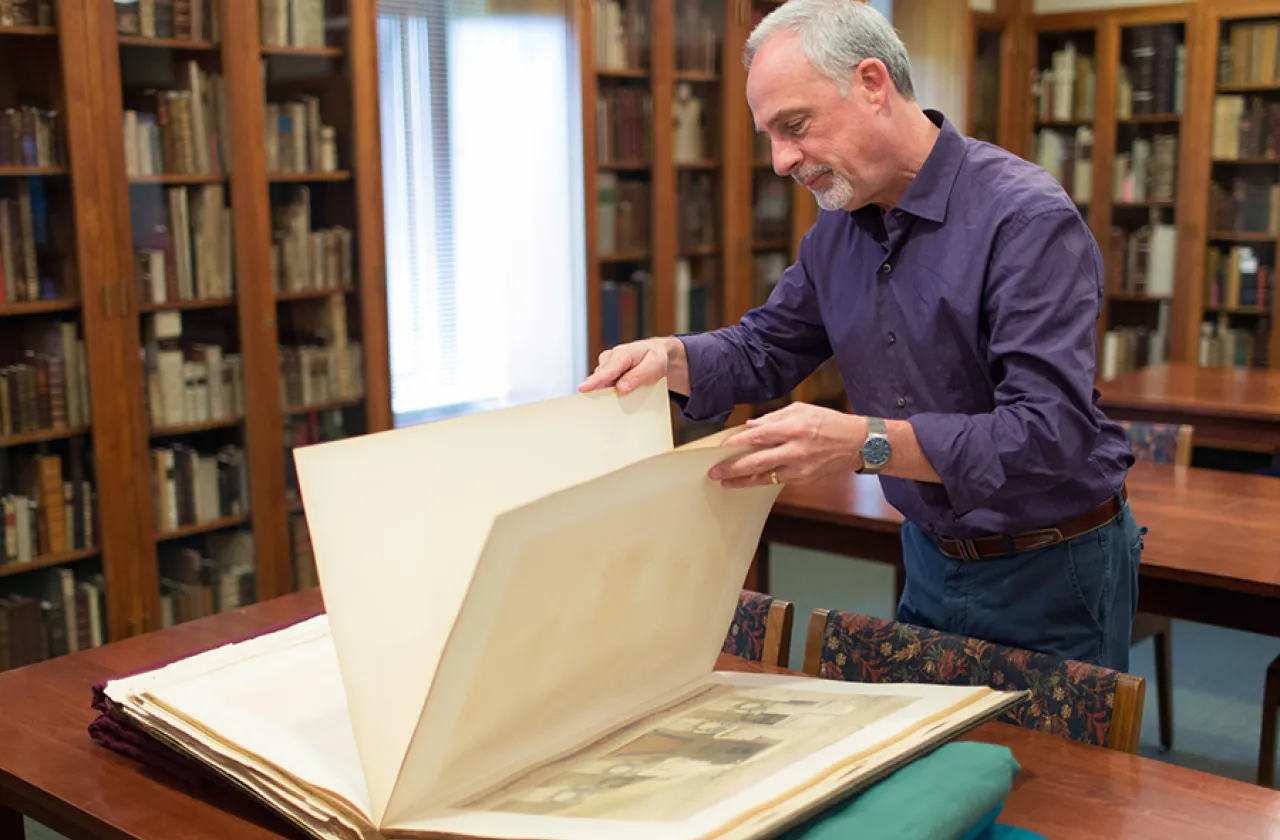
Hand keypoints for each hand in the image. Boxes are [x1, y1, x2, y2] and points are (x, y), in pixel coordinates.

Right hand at [579, 337, 688, 394]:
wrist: (656, 353)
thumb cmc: (655, 358)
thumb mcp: (653, 366)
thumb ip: (637, 377)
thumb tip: (620, 389)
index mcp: (622, 353)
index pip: (607, 370)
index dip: (595, 381)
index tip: (583, 388)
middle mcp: (610, 358)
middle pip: (601, 379)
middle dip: (604, 393)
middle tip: (615, 404)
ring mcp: (606, 365)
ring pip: (602, 384)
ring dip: (609, 393)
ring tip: (626, 394)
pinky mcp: (606, 373)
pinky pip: (604, 385)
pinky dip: (611, 392)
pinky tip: (622, 393)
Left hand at [709, 403, 866, 487]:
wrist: (857, 444)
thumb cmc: (829, 422)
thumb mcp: (802, 410)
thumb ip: (774, 417)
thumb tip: (751, 426)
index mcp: (793, 428)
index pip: (758, 436)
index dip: (737, 442)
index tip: (722, 446)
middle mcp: (795, 450)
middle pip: (756, 462)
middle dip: (732, 468)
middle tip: (714, 472)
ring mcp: (799, 468)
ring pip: (764, 477)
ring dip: (742, 481)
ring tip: (724, 482)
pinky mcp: (803, 479)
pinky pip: (776, 481)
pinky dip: (760, 481)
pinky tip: (747, 481)